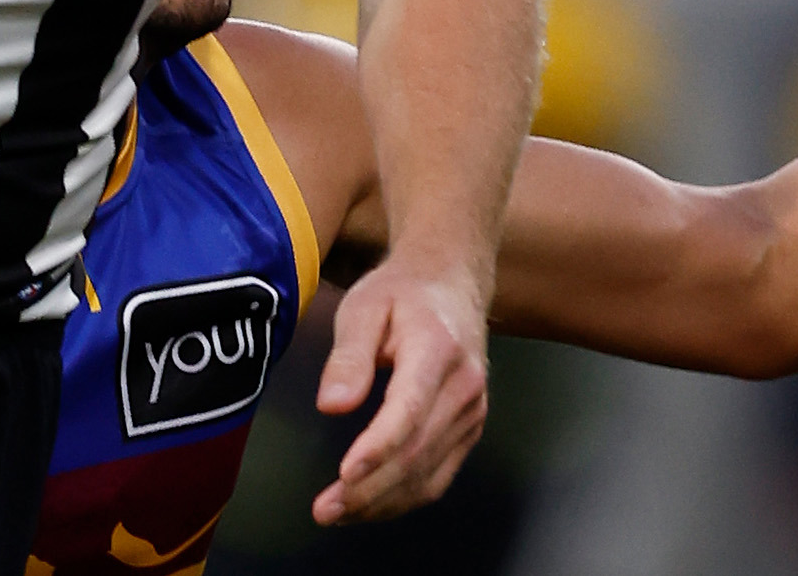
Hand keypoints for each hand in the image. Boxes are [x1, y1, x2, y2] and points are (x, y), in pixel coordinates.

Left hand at [310, 252, 494, 524]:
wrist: (452, 282)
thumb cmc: (401, 293)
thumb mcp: (364, 307)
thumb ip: (348, 356)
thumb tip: (332, 406)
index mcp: (438, 349)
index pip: (410, 408)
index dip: (378, 447)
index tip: (344, 474)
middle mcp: (465, 385)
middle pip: (417, 450)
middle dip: (369, 488)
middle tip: (324, 510)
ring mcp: (473, 410)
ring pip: (428, 472)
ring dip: (381, 502)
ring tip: (336, 514)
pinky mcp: (470, 428)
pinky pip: (439, 475)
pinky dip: (403, 499)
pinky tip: (369, 506)